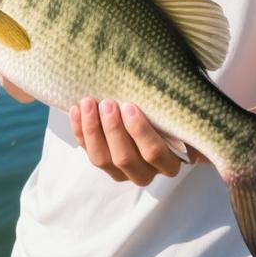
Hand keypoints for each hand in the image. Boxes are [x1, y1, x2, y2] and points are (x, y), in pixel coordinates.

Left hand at [68, 97, 205, 185]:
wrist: (158, 122)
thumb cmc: (173, 116)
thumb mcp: (180, 115)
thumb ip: (177, 108)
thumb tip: (173, 84)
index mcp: (169, 162)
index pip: (154, 153)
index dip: (140, 131)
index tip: (129, 106)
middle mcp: (145, 172)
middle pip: (125, 158)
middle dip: (113, 129)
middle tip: (107, 102)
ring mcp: (121, 172)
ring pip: (101, 159)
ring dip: (93, 130)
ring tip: (88, 103)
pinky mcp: (103, 164)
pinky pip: (87, 151)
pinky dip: (79, 131)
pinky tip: (76, 109)